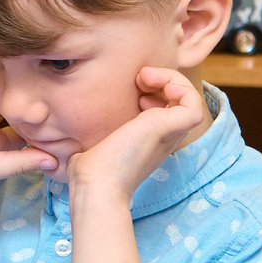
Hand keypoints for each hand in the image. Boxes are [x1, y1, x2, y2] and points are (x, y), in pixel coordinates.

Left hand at [66, 66, 206, 202]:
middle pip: (181, 102)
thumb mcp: (94, 143)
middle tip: (140, 78)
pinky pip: (193, 103)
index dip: (157, 91)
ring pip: (191, 100)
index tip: (134, 89)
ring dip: (172, 79)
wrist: (95, 185)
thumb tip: (69, 138)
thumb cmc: (89, 171)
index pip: (168, 110)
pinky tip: (151, 84)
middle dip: (164, 81)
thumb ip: (92, 136)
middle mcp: (164, 138)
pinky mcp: (169, 128)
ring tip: (146, 77)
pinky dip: (178, 86)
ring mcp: (169, 134)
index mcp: (150, 141)